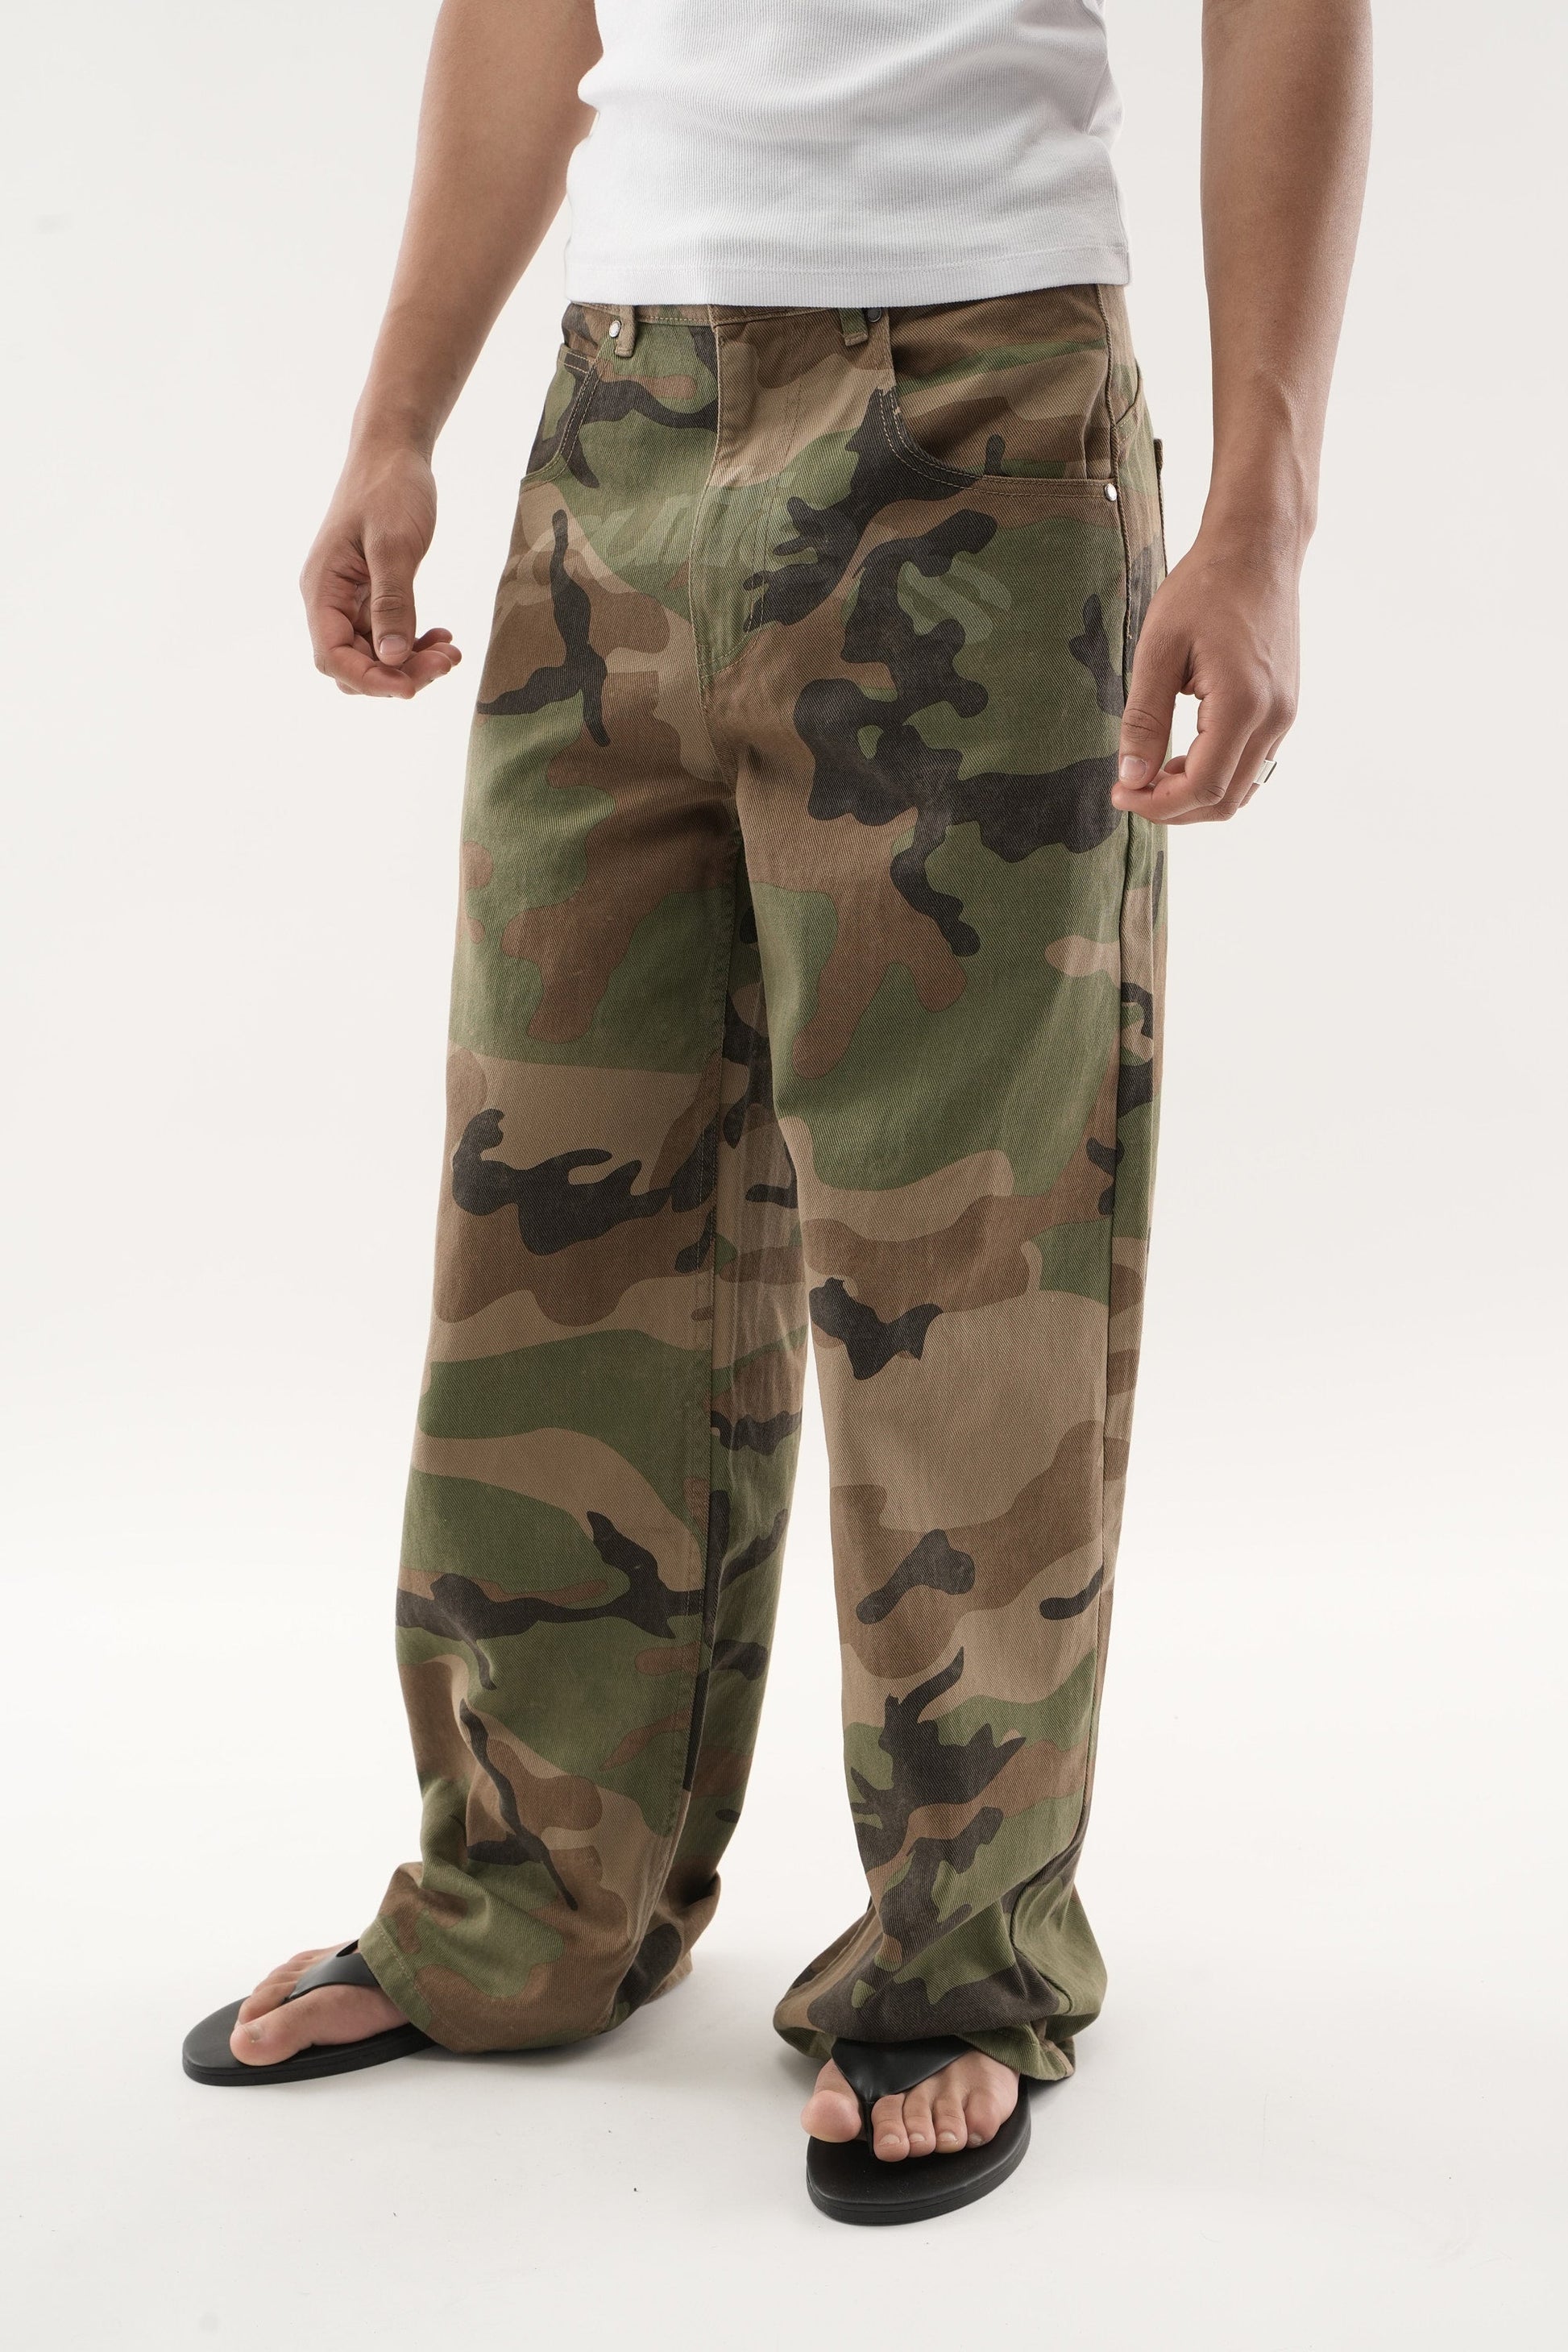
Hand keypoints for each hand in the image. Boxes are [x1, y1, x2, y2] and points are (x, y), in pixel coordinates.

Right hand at [300, 440, 461, 697]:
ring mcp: (350, 600)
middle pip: (354, 664)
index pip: (332, 656)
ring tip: (451, 651)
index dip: (370, 680)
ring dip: (411, 663)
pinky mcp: (371, 596)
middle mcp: (329, 601)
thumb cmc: (389, 488)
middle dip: (398, 674)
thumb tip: (393, 659)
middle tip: (446, 662)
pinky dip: (414, 644)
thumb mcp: (394, 544)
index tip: (412, 687)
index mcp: (322, 589)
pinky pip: (388, 636)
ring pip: (374, 655)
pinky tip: (443, 636)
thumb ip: (392, 602)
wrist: (393, 452)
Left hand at [1110, 527, 1298, 823]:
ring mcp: (1285, 715)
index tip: (1120, 793)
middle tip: (1130, 787)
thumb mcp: (1157, 649)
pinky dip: (1216, 775)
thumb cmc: (1204, 588)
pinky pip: (1252, 766)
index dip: (1157, 804)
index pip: (1202, 787)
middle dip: (1173, 808)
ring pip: (1242, 790)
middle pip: (1225, 801)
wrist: (1258, 550)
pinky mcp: (1284, 709)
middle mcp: (1274, 717)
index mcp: (1243, 703)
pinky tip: (1181, 755)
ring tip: (1153, 771)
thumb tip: (1131, 777)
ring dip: (1195, 795)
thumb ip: (1143, 718)